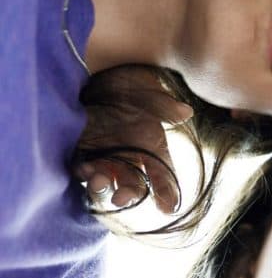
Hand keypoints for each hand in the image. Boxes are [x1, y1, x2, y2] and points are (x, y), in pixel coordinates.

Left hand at [74, 67, 192, 214]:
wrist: (95, 70)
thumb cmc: (127, 80)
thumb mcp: (146, 90)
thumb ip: (162, 104)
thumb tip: (185, 112)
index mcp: (151, 144)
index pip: (163, 173)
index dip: (167, 191)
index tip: (169, 207)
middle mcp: (129, 154)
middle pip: (132, 183)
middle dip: (129, 193)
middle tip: (122, 198)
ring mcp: (104, 154)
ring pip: (107, 180)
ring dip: (103, 186)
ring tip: (99, 180)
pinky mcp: (80, 150)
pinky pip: (83, 168)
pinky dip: (84, 172)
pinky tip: (84, 167)